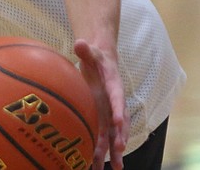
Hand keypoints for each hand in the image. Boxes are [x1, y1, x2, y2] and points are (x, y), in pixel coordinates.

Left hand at [74, 39, 128, 169]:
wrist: (102, 61)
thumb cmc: (95, 56)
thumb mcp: (91, 50)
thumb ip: (86, 49)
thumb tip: (79, 42)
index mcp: (113, 85)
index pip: (117, 97)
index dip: (118, 109)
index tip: (117, 122)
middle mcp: (114, 102)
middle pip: (120, 121)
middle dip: (120, 136)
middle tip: (119, 149)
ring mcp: (110, 112)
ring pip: (114, 134)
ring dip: (114, 151)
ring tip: (115, 168)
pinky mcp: (103, 118)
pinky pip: (104, 136)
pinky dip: (103, 151)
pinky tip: (97, 165)